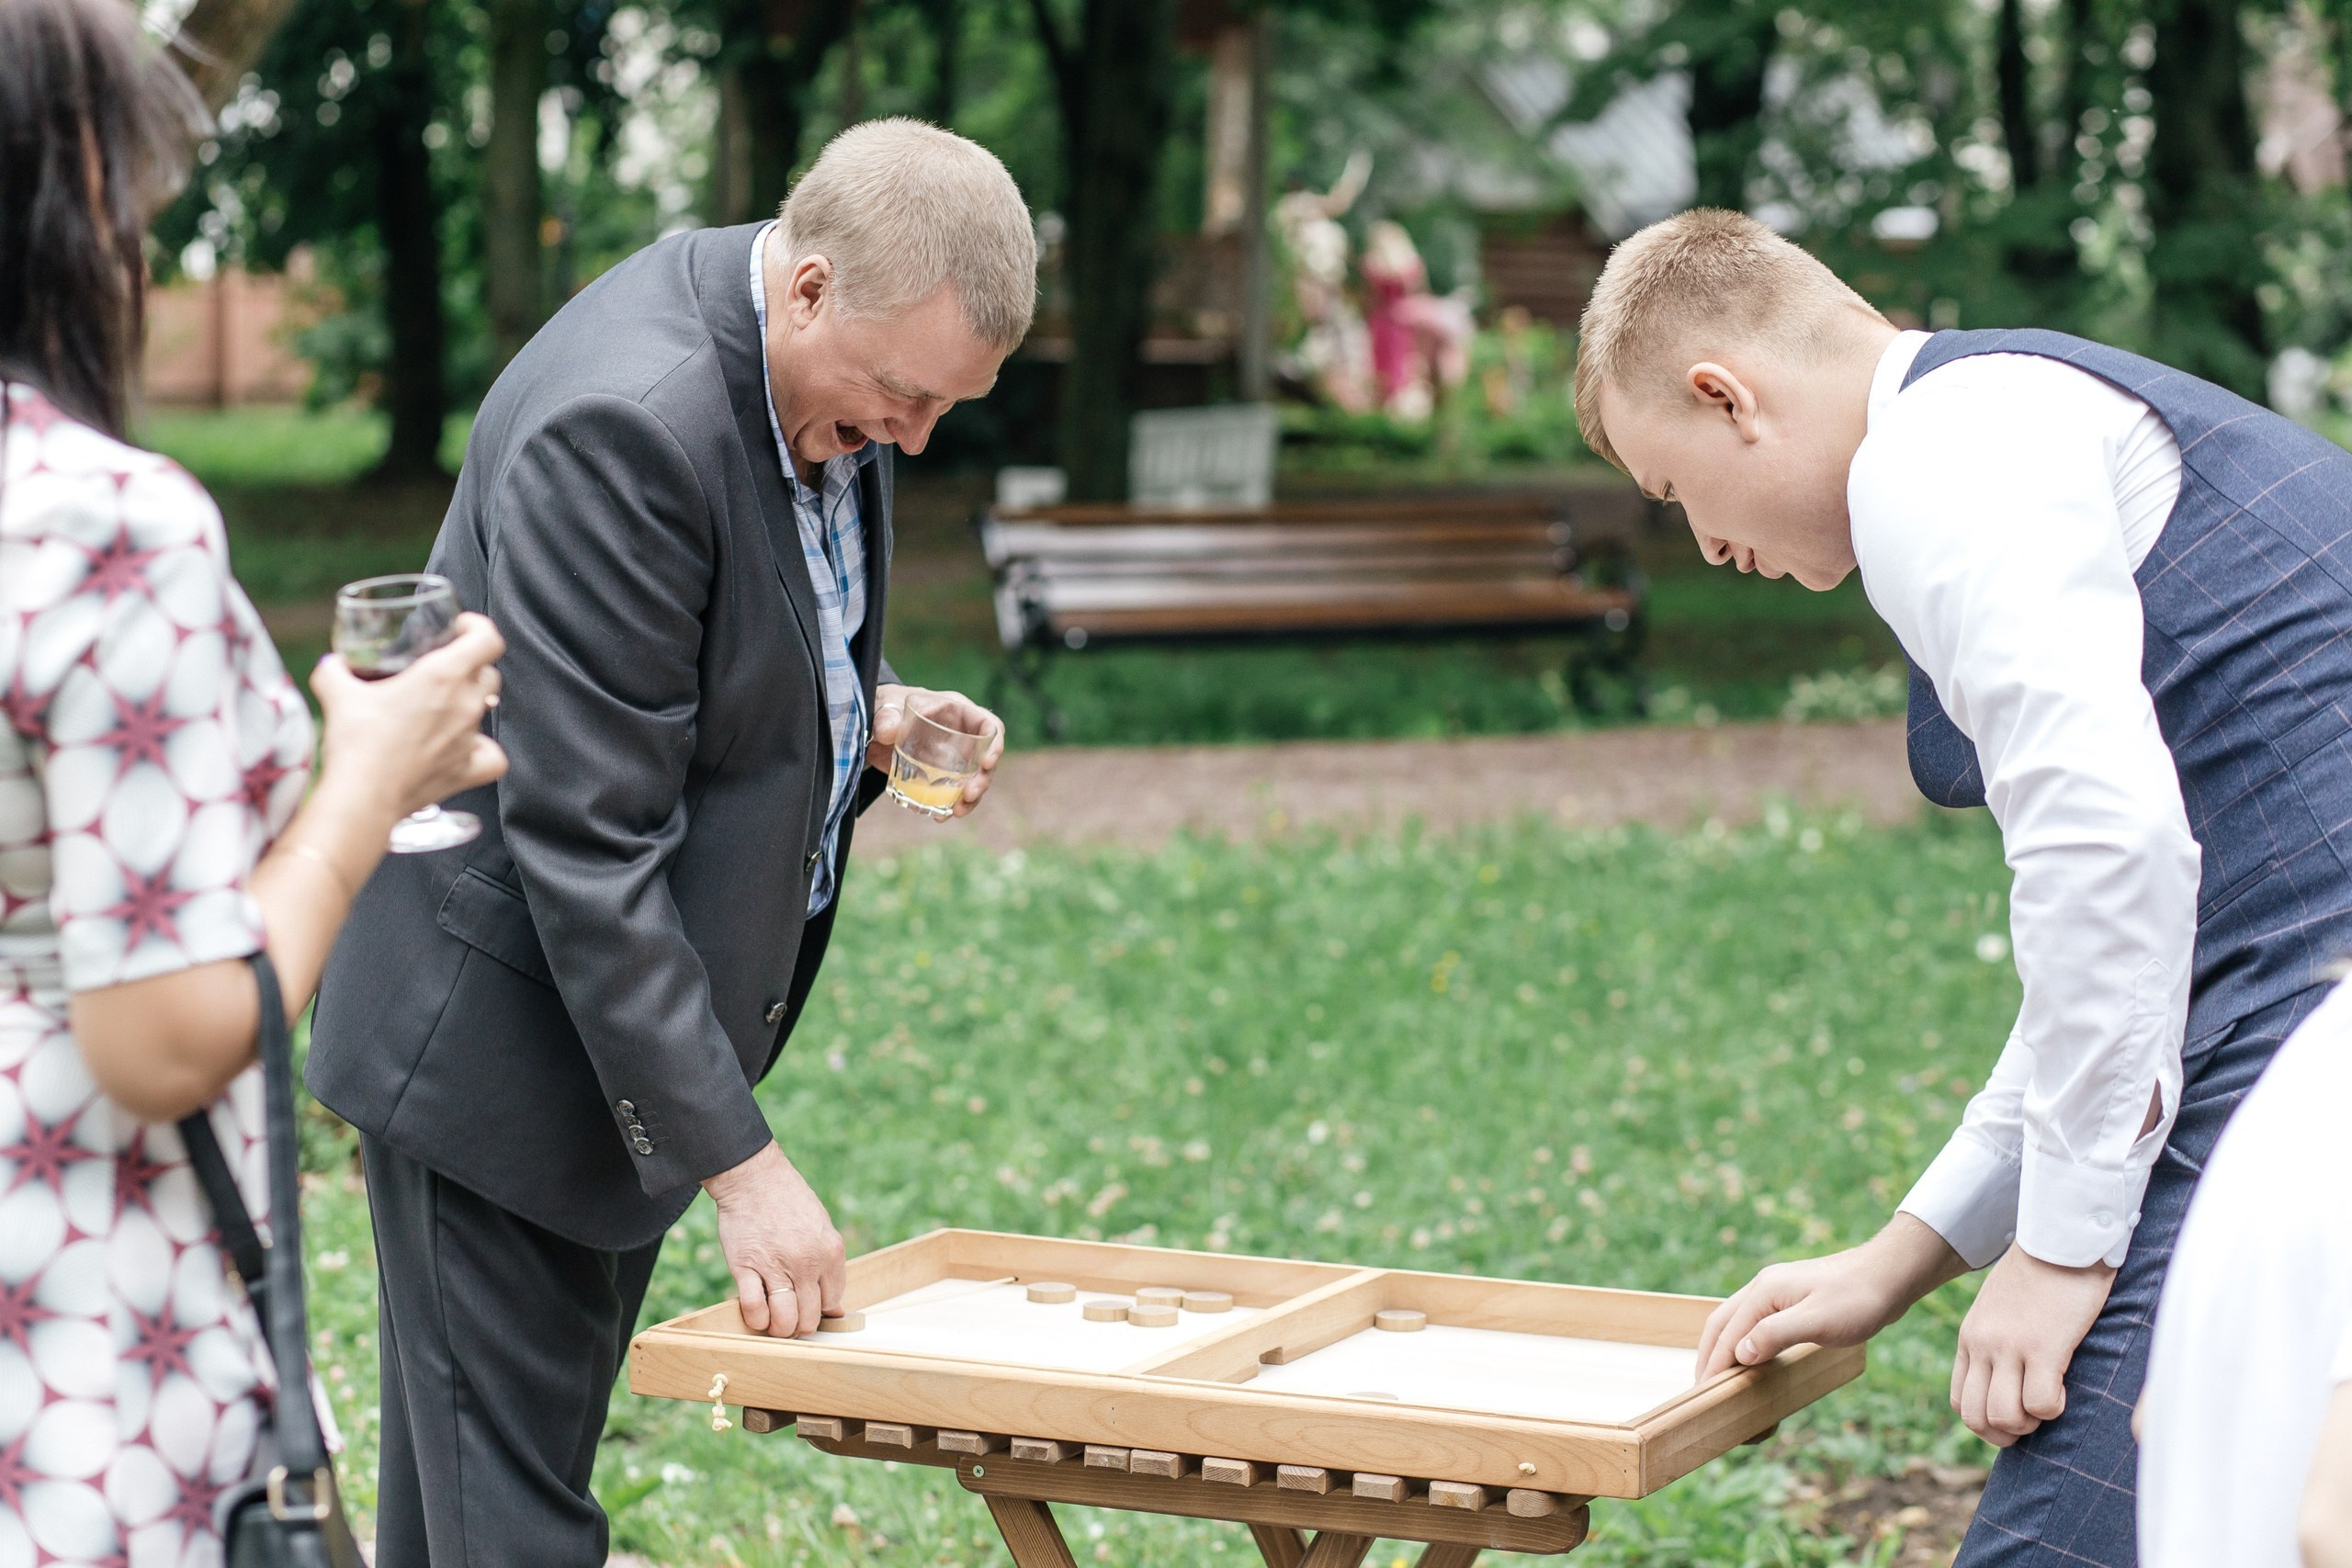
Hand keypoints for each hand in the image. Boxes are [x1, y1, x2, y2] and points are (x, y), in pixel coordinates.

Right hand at [311, 612, 507, 824]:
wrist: (362, 795)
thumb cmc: (355, 742)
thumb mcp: (336, 692)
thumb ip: (334, 670)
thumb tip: (333, 664)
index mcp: (443, 676)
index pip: (487, 639)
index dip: (478, 628)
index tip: (462, 628)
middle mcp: (465, 704)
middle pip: (488, 674)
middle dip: (471, 667)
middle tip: (445, 669)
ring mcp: (470, 739)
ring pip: (487, 711)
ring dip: (469, 705)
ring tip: (442, 709)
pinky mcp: (468, 770)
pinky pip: (493, 756)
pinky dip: (484, 750)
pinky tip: (465, 748)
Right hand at [702, 1141, 845, 1337]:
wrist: (754, 1178)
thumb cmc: (788, 1201)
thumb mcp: (821, 1226)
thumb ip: (828, 1264)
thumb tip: (834, 1307)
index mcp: (831, 1251)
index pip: (832, 1302)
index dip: (820, 1310)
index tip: (808, 1307)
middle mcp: (807, 1262)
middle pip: (810, 1317)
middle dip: (800, 1324)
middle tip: (790, 1317)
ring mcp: (776, 1266)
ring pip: (785, 1320)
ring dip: (779, 1328)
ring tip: (773, 1320)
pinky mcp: (746, 1266)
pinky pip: (754, 1308)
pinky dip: (755, 1319)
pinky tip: (756, 1312)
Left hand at [867, 684, 1004, 817]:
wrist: (876, 726)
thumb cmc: (887, 707)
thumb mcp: (885, 707)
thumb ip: (886, 718)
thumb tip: (889, 731)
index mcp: (957, 711)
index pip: (989, 725)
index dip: (995, 744)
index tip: (986, 763)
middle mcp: (963, 735)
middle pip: (986, 758)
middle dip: (983, 780)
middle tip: (968, 796)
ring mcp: (956, 757)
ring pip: (975, 779)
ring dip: (971, 799)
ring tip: (956, 812)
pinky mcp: (944, 775)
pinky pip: (955, 792)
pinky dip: (951, 806)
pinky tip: (940, 816)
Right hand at [1697, 1213, 1964, 1379]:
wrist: (1890, 1273)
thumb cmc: (1859, 1299)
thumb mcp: (1818, 1322)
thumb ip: (1775, 1335)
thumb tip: (1740, 1353)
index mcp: (1765, 1292)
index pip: (1727, 1333)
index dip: (1713, 1364)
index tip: (1703, 1393)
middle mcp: (1764, 1287)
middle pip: (1721, 1323)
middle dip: (1708, 1355)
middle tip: (1702, 1389)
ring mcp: (1777, 1291)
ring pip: (1736, 1320)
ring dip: (1723, 1348)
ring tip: (1720, 1377)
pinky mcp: (1792, 1298)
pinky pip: (1755, 1321)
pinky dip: (1744, 1341)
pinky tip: (1752, 1356)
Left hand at [1950, 1244, 2113, 1447]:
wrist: (2060, 1239)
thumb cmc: (2038, 1274)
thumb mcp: (1999, 1309)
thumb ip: (1995, 1340)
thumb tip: (2005, 1377)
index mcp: (1971, 1338)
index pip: (1960, 1402)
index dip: (1987, 1423)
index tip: (2014, 1415)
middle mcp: (1983, 1345)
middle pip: (1975, 1419)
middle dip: (2006, 1433)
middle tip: (2033, 1419)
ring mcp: (2010, 1347)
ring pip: (2004, 1418)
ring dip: (2030, 1423)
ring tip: (2049, 1402)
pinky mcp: (2044, 1346)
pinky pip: (2041, 1404)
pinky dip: (2055, 1409)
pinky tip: (2065, 1388)